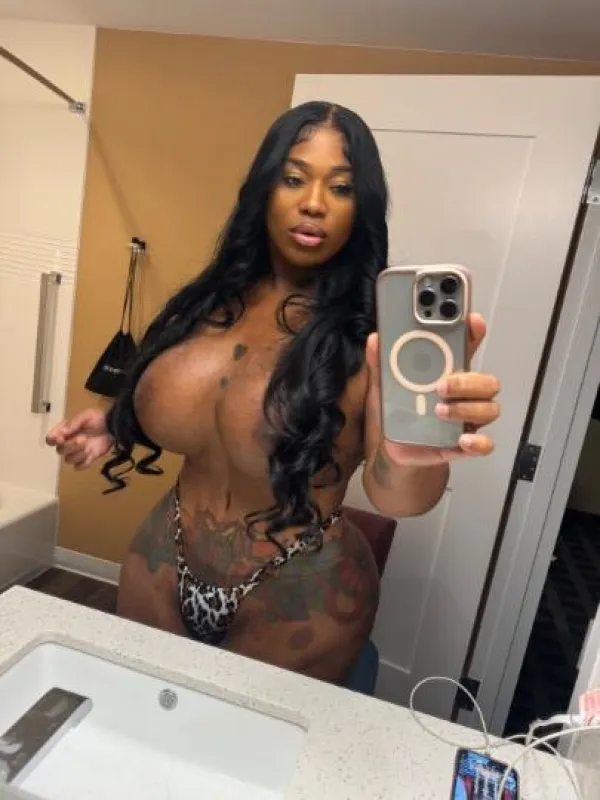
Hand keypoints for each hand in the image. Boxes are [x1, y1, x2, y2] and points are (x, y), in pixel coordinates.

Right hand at [46, 408, 113, 469]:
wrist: (114, 427)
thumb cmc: (98, 419)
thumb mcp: (85, 417)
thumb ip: (73, 424)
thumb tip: (61, 433)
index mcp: (65, 432)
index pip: (50, 440)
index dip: (52, 440)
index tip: (60, 437)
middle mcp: (69, 443)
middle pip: (59, 451)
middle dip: (69, 446)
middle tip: (82, 439)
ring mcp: (78, 453)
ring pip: (68, 460)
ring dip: (77, 454)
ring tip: (88, 446)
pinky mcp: (87, 459)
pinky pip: (79, 467)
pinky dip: (84, 462)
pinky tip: (91, 454)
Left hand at [365, 313, 500, 466]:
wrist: (395, 451)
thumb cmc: (398, 413)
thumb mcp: (384, 387)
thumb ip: (381, 365)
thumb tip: (375, 340)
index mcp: (448, 373)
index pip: (467, 348)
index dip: (473, 332)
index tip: (471, 320)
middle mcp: (465, 394)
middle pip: (486, 381)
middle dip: (467, 380)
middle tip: (441, 385)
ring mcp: (468, 419)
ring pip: (488, 409)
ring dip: (466, 409)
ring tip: (439, 411)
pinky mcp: (465, 444)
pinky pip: (485, 443)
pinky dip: (478, 442)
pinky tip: (462, 440)